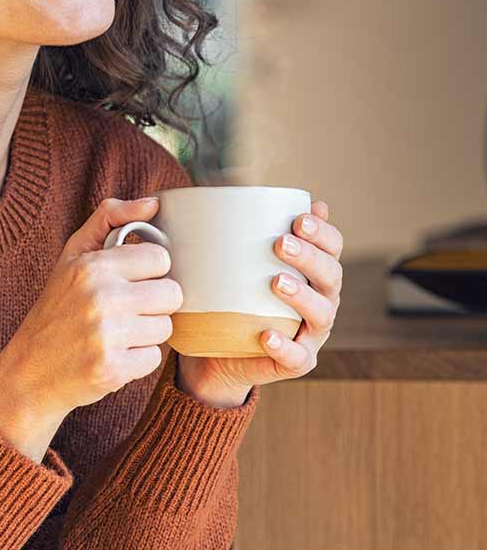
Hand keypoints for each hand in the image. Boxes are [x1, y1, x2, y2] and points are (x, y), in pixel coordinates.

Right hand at [0, 197, 180, 421]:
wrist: (29, 370)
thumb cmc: (56, 308)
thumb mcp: (73, 255)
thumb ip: (110, 219)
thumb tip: (154, 202)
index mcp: (92, 266)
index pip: (160, 258)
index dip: (149, 271)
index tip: (130, 280)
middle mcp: (100, 298)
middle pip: (171, 294)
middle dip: (154, 303)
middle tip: (126, 309)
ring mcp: (106, 336)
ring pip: (166, 327)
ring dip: (146, 333)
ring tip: (117, 333)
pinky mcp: (113, 370)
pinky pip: (154, 359)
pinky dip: (137, 360)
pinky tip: (113, 355)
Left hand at [176, 200, 343, 404]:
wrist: (217, 351)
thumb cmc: (232, 297)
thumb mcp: (236, 262)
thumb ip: (245, 231)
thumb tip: (237, 187)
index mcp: (313, 273)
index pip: (332, 248)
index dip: (323, 233)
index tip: (299, 218)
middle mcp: (320, 301)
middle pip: (331, 277)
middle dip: (310, 257)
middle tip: (281, 243)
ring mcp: (310, 334)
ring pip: (321, 315)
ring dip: (302, 296)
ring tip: (277, 282)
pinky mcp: (295, 362)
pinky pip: (296, 357)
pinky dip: (284, 346)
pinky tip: (268, 335)